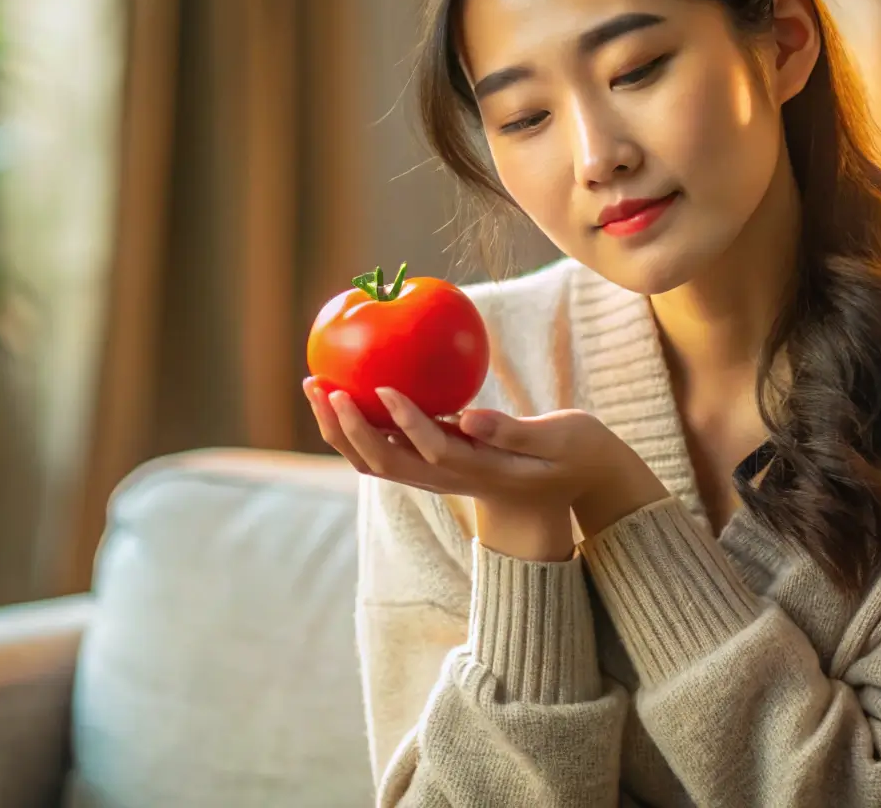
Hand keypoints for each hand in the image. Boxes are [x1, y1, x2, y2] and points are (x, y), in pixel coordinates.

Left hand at [303, 377, 668, 552]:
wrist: (552, 497)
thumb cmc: (567, 456)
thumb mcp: (557, 442)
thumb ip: (513, 432)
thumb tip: (470, 417)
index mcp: (479, 471)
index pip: (433, 450)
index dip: (405, 421)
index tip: (384, 387)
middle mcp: (444, 479)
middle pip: (384, 462)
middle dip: (347, 426)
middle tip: (321, 384)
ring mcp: (430, 477)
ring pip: (372, 460)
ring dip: (338, 427)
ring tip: (314, 384)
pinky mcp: (423, 467)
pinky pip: (379, 449)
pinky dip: (352, 424)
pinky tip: (339, 388)